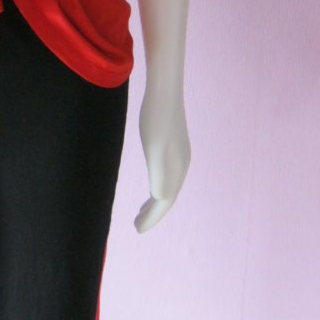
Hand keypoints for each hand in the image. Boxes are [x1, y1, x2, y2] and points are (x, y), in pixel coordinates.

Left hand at [133, 84, 190, 232]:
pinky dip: (158, 186)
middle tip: (137, 224)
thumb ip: (160, 173)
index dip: (152, 217)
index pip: (164, 201)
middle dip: (154, 213)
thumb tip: (160, 198)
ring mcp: (179, 153)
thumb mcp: (155, 147)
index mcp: (177, 168)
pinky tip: (151, 183)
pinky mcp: (172, 143)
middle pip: (168, 196)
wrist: (164, 90)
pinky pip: (166, 174)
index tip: (137, 229)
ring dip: (156, 201)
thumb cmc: (156, 118)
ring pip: (168, 185)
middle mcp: (182, 163)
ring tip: (142, 211)